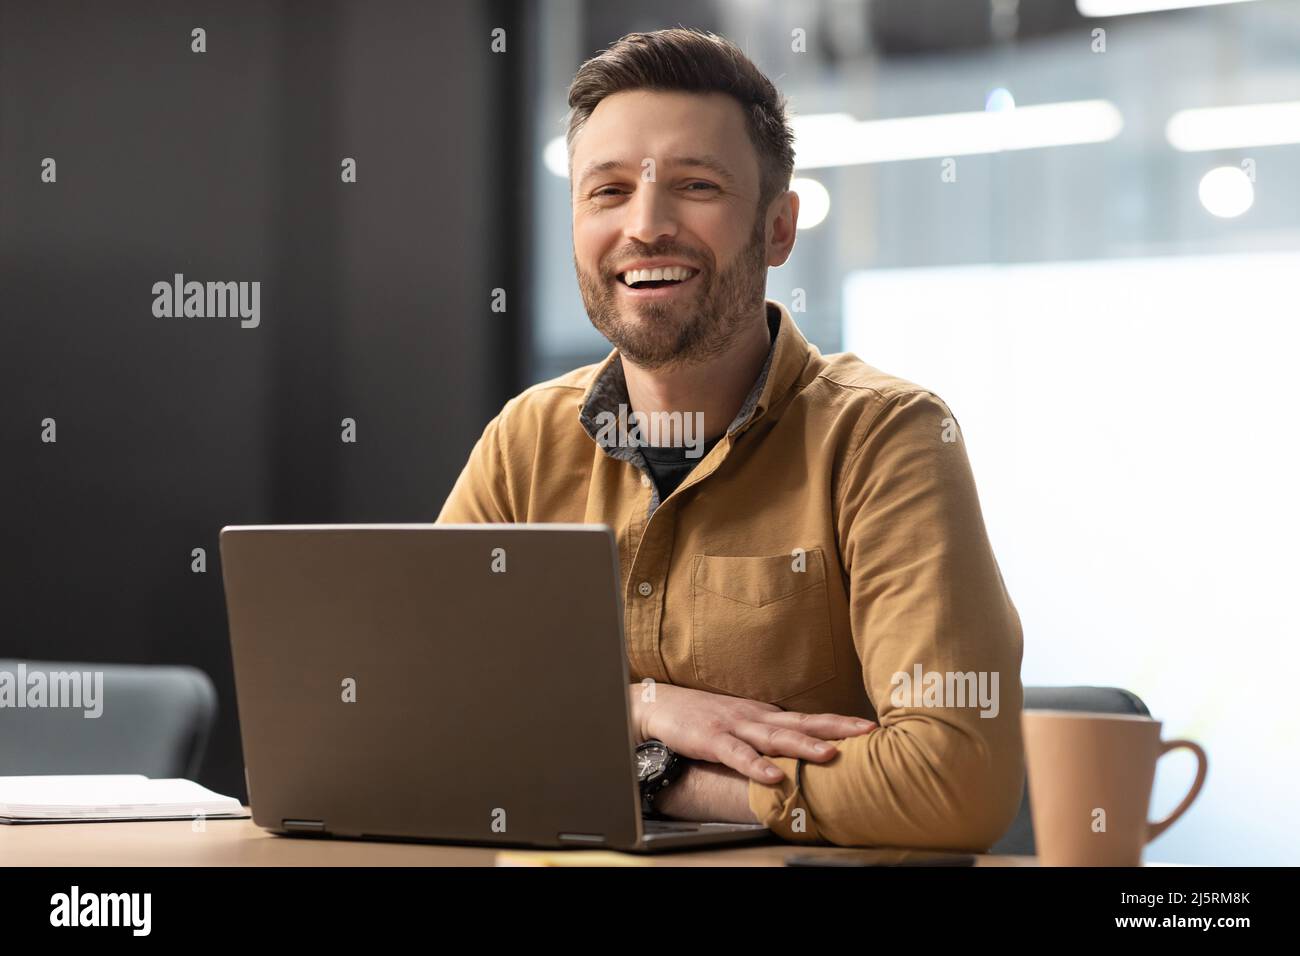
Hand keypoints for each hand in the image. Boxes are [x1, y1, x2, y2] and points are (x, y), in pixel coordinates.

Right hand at [629, 682, 876, 783]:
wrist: (659, 705)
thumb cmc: (703, 717)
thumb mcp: (741, 722)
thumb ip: (768, 733)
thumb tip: (801, 745)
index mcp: (765, 715)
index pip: (808, 719)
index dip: (839, 723)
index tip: (870, 727)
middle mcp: (755, 717)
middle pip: (801, 723)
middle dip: (836, 729)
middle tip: (868, 733)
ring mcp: (734, 727)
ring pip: (774, 737)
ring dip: (803, 746)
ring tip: (830, 755)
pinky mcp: (712, 739)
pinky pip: (737, 755)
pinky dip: (755, 766)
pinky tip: (772, 776)